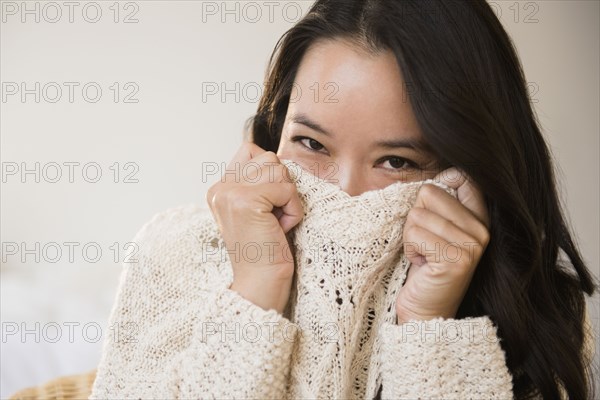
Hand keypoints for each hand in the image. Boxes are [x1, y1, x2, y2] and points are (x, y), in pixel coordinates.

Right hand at [205, 142, 303, 313]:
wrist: (261, 284)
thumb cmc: (267, 249)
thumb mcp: (257, 210)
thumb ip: (257, 182)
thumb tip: (279, 158)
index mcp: (220, 188)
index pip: (250, 150)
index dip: (270, 173)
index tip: (267, 206)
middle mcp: (220, 188)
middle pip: (269, 158)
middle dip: (281, 186)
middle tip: (272, 217)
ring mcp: (230, 193)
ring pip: (279, 169)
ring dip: (288, 198)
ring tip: (276, 222)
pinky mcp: (246, 201)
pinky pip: (287, 189)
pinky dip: (293, 210)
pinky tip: (281, 228)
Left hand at [395, 168, 489, 323]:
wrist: (425, 312)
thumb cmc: (425, 268)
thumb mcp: (435, 230)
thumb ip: (438, 204)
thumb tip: (427, 179)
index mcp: (479, 217)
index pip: (461, 176)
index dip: (436, 187)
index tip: (430, 212)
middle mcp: (481, 229)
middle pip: (430, 192)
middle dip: (415, 218)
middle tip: (424, 243)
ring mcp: (472, 244)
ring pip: (418, 214)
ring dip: (410, 237)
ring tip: (423, 256)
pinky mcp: (457, 258)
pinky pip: (415, 233)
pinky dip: (410, 249)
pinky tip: (422, 264)